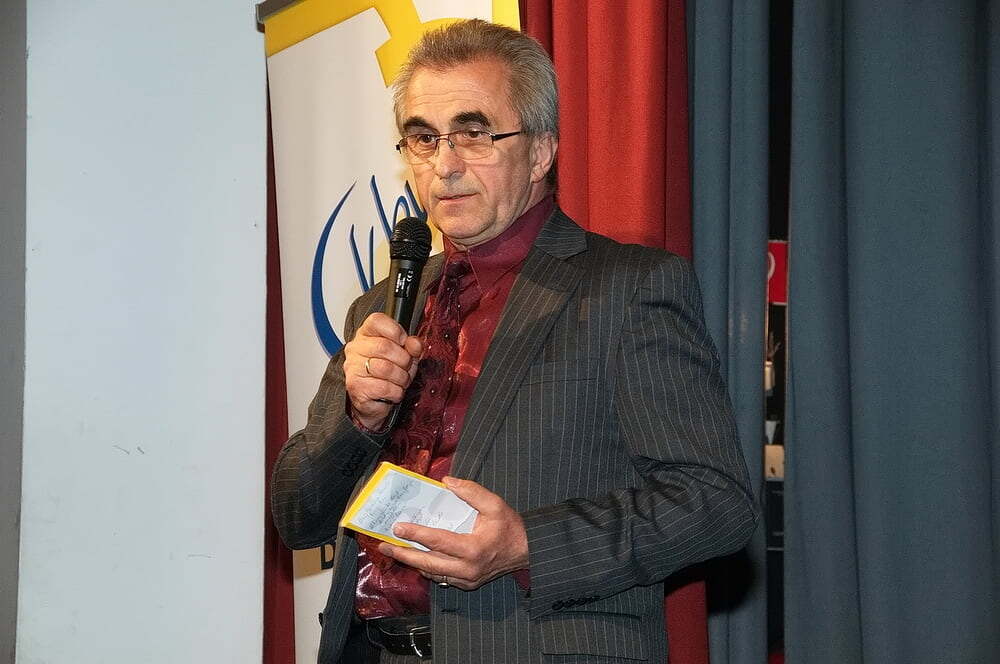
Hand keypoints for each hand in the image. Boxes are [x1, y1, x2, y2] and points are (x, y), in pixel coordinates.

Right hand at [343, 313, 421, 429]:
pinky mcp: (355, 387)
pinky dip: (396, 392)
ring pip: (385, 368)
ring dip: (401, 378)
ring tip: (401, 381)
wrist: (374, 401)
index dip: (396, 331)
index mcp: (366, 334)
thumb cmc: (388, 375)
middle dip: (404, 360)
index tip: (403, 342)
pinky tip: (393, 392)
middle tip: (406, 368)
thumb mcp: (405, 355)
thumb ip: (412, 346)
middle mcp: (355, 349)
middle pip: (384, 346)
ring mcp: (352, 368)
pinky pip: (384, 388)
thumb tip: (415, 344)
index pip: (376, 320)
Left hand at [378, 477, 528, 590]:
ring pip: (432, 573)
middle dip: (403, 554)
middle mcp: (467, 569)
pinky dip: (428, 569)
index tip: (397, 527)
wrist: (528, 551)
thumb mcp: (495, 504)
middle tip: (384, 545)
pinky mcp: (468, 584)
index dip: (415, 534)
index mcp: (473, 549)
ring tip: (394, 551)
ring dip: (412, 563)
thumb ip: (471, 492)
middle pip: (428, 563)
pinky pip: (442, 578)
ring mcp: (467, 580)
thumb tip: (447, 482)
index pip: (437, 541)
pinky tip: (417, 560)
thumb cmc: (511, 527)